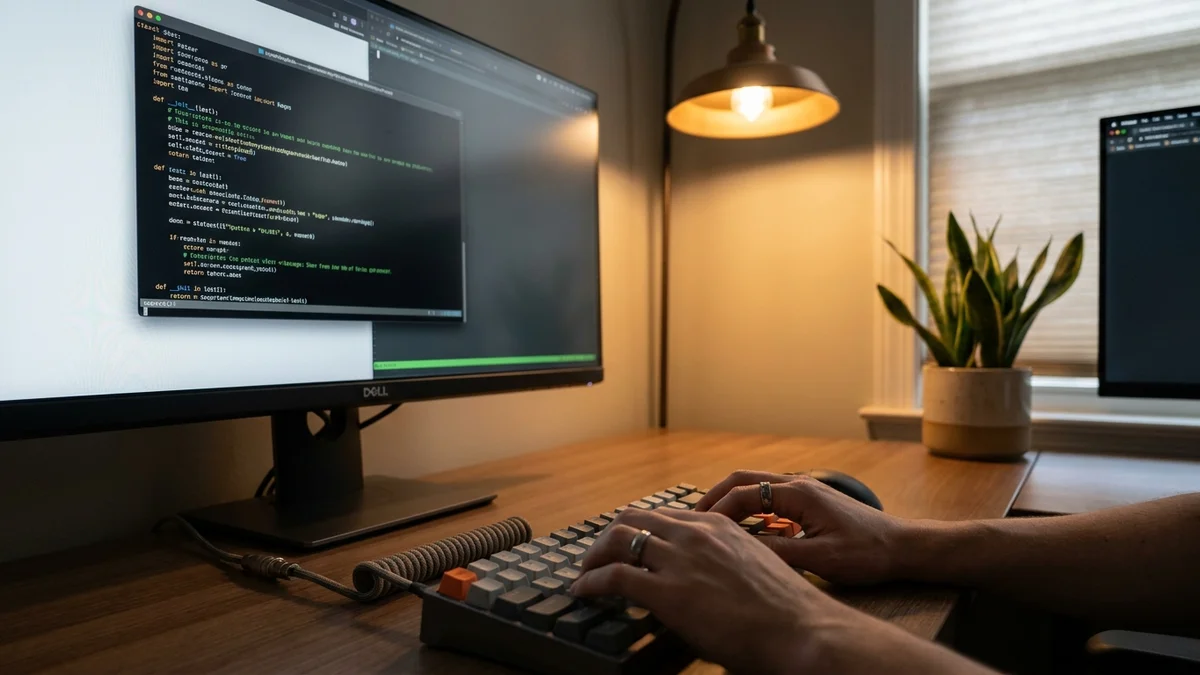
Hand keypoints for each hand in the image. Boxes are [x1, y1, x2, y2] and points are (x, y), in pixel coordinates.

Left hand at [573, 508, 847, 673]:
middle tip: (598, 557)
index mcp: (718, 526)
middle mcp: (696, 533)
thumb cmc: (787, 611)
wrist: (801, 630)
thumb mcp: (753, 567)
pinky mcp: (667, 591)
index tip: (628, 544)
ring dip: (594, 557)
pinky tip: (583, 592)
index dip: (639, 529)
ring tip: (586, 573)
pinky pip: (614, 577)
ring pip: (618, 539)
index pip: (664, 516)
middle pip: (634, 519)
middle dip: (610, 538)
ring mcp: (680, 559)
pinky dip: (591, 582)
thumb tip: (704, 580)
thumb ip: (722, 564)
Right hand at [695, 470, 908, 584]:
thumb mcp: (821, 558)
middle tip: (693, 517)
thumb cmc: (868, 553)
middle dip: (716, 496)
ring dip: (732, 500)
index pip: (745, 494)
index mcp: (799, 493)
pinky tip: (744, 531)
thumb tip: (740, 549)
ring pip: (757, 486)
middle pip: (744, 479)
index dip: (718, 510)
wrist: (903, 547)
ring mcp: (805, 491)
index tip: (700, 527)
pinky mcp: (811, 502)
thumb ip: (779, 551)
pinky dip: (750, 508)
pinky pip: (770, 498)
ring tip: (711, 523)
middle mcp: (799, 485)